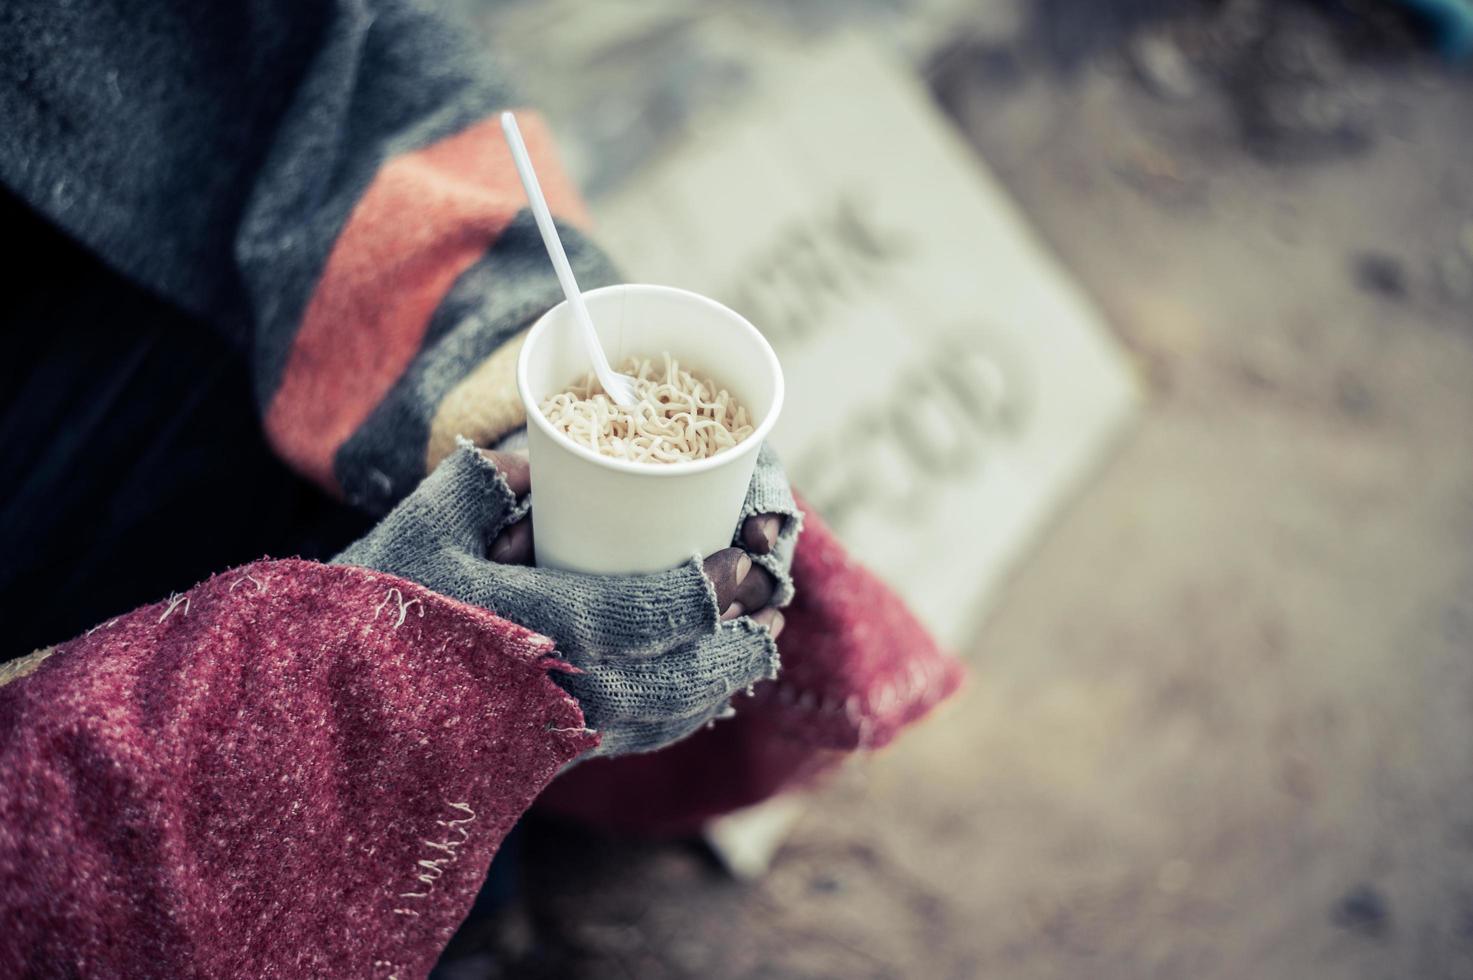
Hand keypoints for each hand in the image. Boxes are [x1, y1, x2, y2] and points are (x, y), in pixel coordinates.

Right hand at [333, 443, 799, 758]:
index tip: (743, 562)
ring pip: (663, 717)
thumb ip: (491, 478)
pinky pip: (632, 743)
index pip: (652, 612)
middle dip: (735, 641)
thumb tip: (548, 455)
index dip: (709, 590)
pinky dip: (678, 719)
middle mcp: (560, 691)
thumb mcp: (425, 521)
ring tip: (756, 649)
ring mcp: (554, 733)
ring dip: (718, 683)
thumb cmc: (372, 602)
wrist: (319, 703)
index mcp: (539, 626)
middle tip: (771, 607)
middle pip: (678, 675)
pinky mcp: (543, 756)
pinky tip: (699, 697)